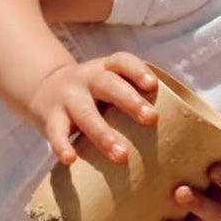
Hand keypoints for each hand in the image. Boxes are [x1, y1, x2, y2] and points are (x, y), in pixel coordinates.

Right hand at [28, 53, 158, 164]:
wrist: (44, 89)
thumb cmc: (92, 94)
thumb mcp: (108, 84)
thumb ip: (131, 96)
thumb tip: (177, 127)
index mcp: (104, 69)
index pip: (122, 62)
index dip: (137, 70)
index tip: (152, 85)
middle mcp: (86, 79)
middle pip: (107, 85)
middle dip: (129, 101)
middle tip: (151, 119)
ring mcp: (67, 99)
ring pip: (85, 113)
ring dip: (103, 134)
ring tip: (121, 156)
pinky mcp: (50, 119)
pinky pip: (56, 132)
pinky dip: (61, 145)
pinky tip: (70, 159)